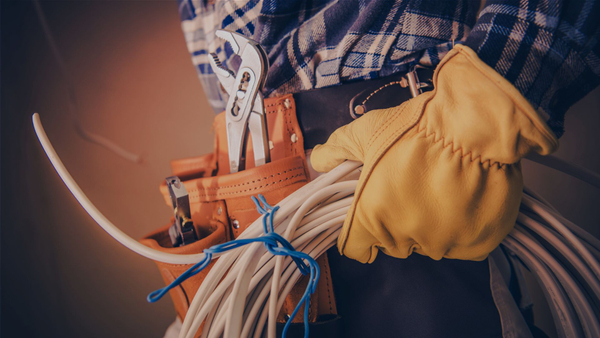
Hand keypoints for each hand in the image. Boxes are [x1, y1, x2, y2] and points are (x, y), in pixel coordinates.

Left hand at [311, 45, 557, 262]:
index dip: (360, 229)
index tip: (371, 213)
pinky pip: (462, 245)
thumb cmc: (415, 128)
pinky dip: (462, 230)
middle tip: (410, 189)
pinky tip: (463, 201)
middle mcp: (406, 239)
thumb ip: (337, 149)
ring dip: (431, 225)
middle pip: (394, 243)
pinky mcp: (477, 244)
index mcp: (372, 218)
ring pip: (429, 244)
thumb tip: (317, 159)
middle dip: (397, 222)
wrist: (474, 124)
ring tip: (440, 190)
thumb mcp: (366, 131)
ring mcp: (443, 244)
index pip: (356, 246)